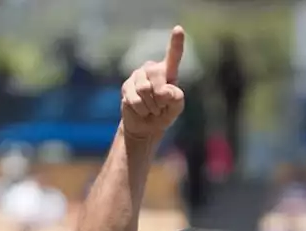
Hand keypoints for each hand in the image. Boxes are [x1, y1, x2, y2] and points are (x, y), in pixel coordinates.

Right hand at [120, 26, 185, 140]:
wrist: (146, 126)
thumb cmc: (164, 113)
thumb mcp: (176, 108)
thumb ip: (177, 99)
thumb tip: (165, 91)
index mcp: (167, 71)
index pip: (173, 56)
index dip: (176, 43)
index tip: (178, 29)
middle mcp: (151, 68)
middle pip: (156, 73)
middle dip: (160, 95)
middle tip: (161, 106)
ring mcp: (137, 76)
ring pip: (144, 88)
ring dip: (151, 105)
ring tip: (151, 109)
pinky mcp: (126, 86)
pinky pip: (135, 100)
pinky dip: (142, 110)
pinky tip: (142, 111)